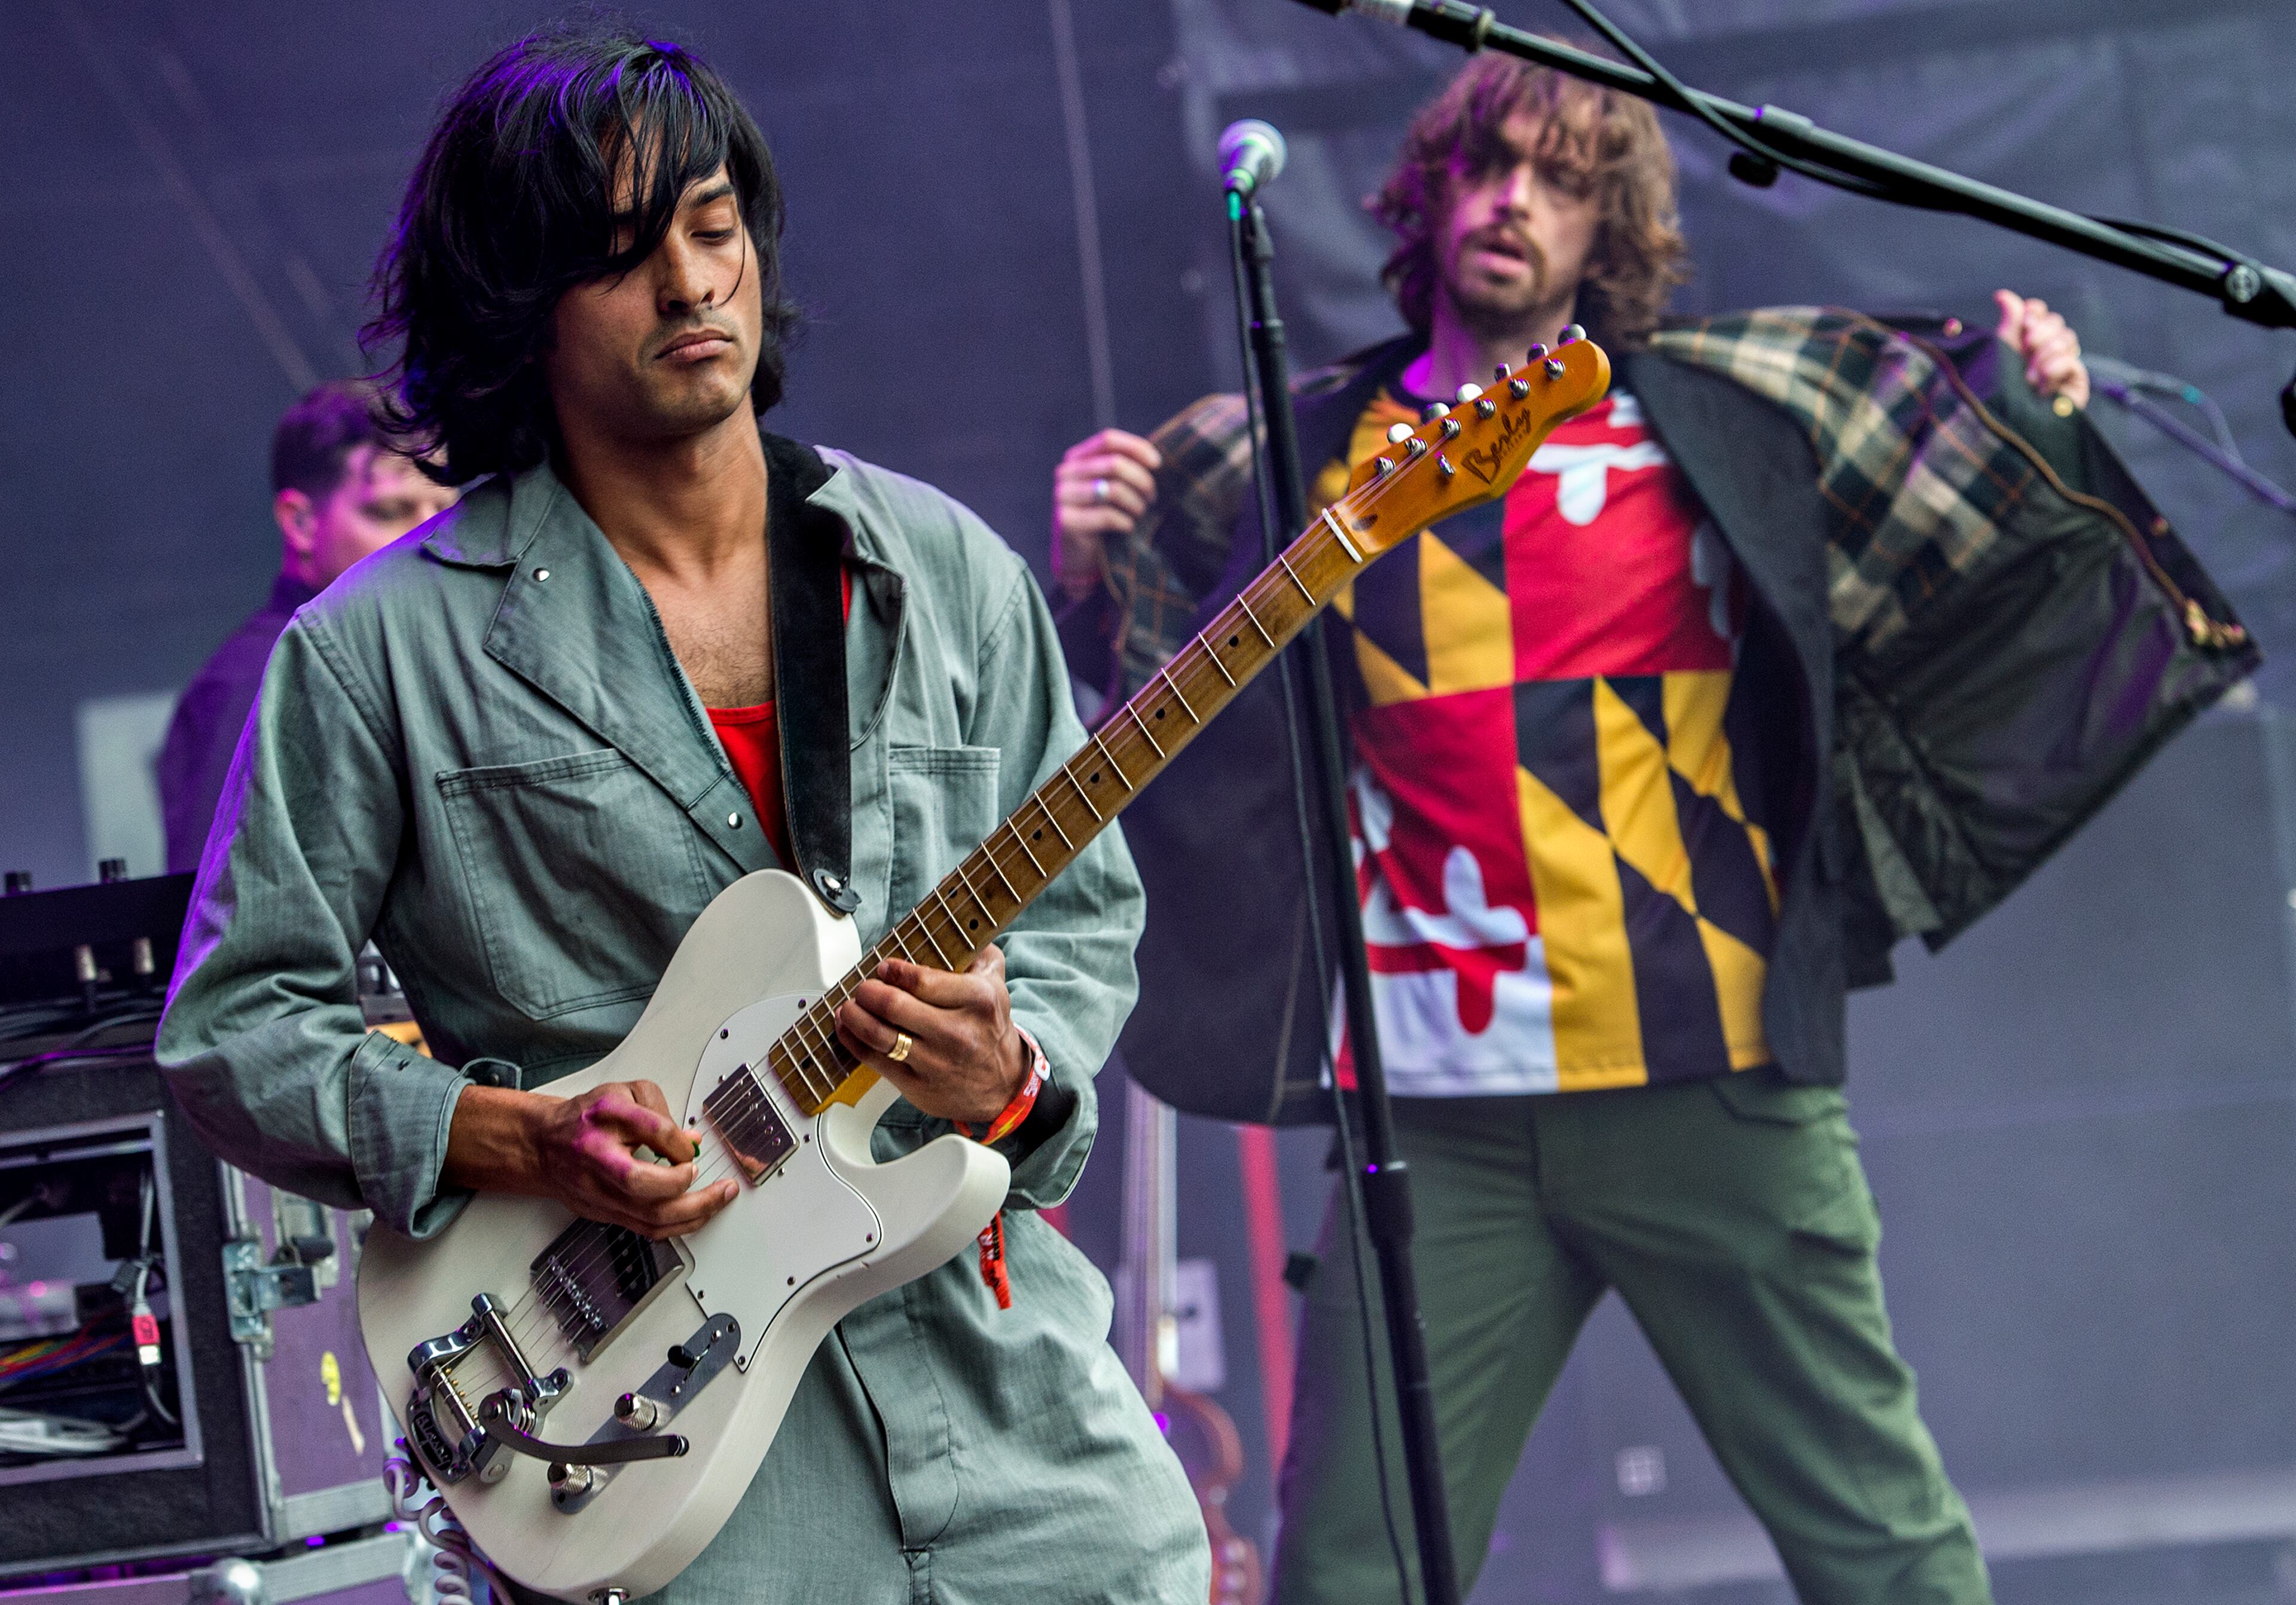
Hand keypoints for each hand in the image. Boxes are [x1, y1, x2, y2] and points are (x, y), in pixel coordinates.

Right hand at [443, 1079, 737, 1238]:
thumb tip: (690, 1141)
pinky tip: (698, 1214)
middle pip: (644, 1185)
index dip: (681, 1142)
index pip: (653, 1130)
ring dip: (693, 1213)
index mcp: (604, 1119)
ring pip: (649, 1216)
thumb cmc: (586, 1117)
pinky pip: (646, 1228)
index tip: (692, 1147)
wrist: (543, 1144)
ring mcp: (598, 1192)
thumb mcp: (622, 1093)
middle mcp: (598, 1158)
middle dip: (689, 1187)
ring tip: (720, 1200)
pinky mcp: (604, 1213)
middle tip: (718, 1183)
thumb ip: (660, 1110)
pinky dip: (678, 1225)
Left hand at [835, 947, 1028, 1124]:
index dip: (895, 971)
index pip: (923, 981)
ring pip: (878, 1034)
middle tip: (864, 987)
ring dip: (854, 1016)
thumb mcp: (996, 985)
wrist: (1001, 1084)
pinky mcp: (917, 1085)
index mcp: (978, 1000)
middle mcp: (958, 1032)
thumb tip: (955, 928)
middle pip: (894, 1006)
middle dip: (868, 991)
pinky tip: (848, 1029)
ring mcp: (936, 1062)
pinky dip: (853, 1041)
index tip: (884, 967)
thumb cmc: (989, 1028)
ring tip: (849, 1006)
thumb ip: (979, 953)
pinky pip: (874, 1060)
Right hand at [1052, 428, 1161, 601]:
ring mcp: (1063, 496)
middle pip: (1114, 463)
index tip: (1158, 464)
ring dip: (1135, 504)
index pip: (1108, 440)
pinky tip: (1128, 527)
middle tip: (1152, 498)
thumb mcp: (1112, 488)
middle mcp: (1066, 473)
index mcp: (1077, 458)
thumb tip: (1156, 461)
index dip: (1136, 448)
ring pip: (1113, 489)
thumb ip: (1125, 470)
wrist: (1079, 555)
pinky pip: (1107, 516)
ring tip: (1139, 513)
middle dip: (1142, 481)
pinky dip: (1125, 522)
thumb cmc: (1102, 516)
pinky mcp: (1066, 521)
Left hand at [1993, 289, 2088, 408]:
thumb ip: (2008, 322)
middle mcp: (2041, 355)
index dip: (2034, 312)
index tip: (2026, 319)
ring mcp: (2059, 369)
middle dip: (2041, 332)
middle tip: (2027, 346)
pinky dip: (2057, 369)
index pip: (2037, 314)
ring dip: (2046, 355)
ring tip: (2030, 378)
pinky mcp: (2074, 384)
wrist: (2008, 424)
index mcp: (2021, 345)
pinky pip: (2073, 361)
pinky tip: (2044, 384)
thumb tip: (2003, 295)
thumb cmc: (1999, 391)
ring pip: (2067, 339)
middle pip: (2055, 323)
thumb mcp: (2001, 351)